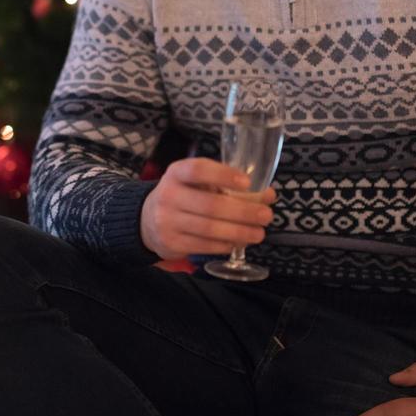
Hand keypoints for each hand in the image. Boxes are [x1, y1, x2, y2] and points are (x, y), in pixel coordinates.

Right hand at [140, 157, 274, 259]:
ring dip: (239, 232)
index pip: (198, 170)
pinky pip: (204, 246)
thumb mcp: (197, 182)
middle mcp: (169, 195)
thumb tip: (267, 195)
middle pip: (210, 205)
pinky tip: (239, 242)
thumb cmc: (183, 196)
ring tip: (259, 233)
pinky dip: (225, 245)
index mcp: (177, 173)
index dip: (223, 175)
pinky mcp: (171, 243)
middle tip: (266, 215)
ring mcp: (167, 221)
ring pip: (209, 229)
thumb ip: (228, 185)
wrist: (147, 220)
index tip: (248, 183)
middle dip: (243, 212)